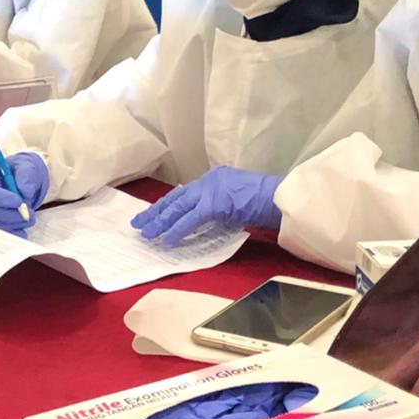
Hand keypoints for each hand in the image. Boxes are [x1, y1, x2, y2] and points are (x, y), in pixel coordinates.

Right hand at [0, 152, 49, 237]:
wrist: (24, 181)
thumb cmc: (22, 170)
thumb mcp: (27, 165)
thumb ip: (26, 175)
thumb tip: (25, 192)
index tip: (19, 202)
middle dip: (9, 214)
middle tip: (29, 214)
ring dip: (13, 224)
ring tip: (30, 218)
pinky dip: (11, 233)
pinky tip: (23, 231)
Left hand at [132, 166, 283, 247]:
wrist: (280, 199)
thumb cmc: (266, 202)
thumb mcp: (238, 202)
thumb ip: (220, 207)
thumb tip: (205, 220)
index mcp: (214, 179)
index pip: (185, 193)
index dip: (168, 204)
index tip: (154, 213)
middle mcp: (209, 180)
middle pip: (175, 197)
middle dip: (156, 211)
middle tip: (139, 222)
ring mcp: (210, 190)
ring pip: (177, 207)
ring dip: (160, 221)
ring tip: (145, 232)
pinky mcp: (214, 204)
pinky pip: (189, 219)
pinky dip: (176, 230)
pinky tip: (166, 239)